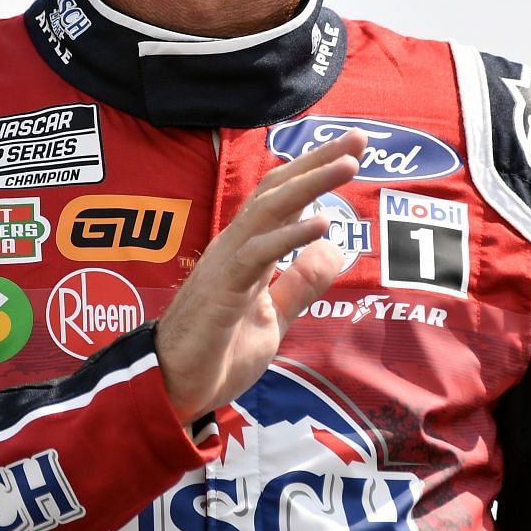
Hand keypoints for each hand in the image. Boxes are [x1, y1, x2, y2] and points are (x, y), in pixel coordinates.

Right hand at [155, 130, 363, 423]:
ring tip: (346, 164)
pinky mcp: (221, 291)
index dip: (315, 170)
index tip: (352, 149)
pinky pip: (257, 255)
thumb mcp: (273, 319)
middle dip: (318, 162)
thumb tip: (334, 248)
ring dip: (310, 185)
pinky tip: (320, 223)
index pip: (283, 198)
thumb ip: (300, 284)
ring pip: (268, 212)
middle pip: (277, 191)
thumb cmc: (216, 355)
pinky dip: (289, 236)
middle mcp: (235, 247)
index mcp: (247, 251)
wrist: (172, 391)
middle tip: (357, 139)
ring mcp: (225, 265)